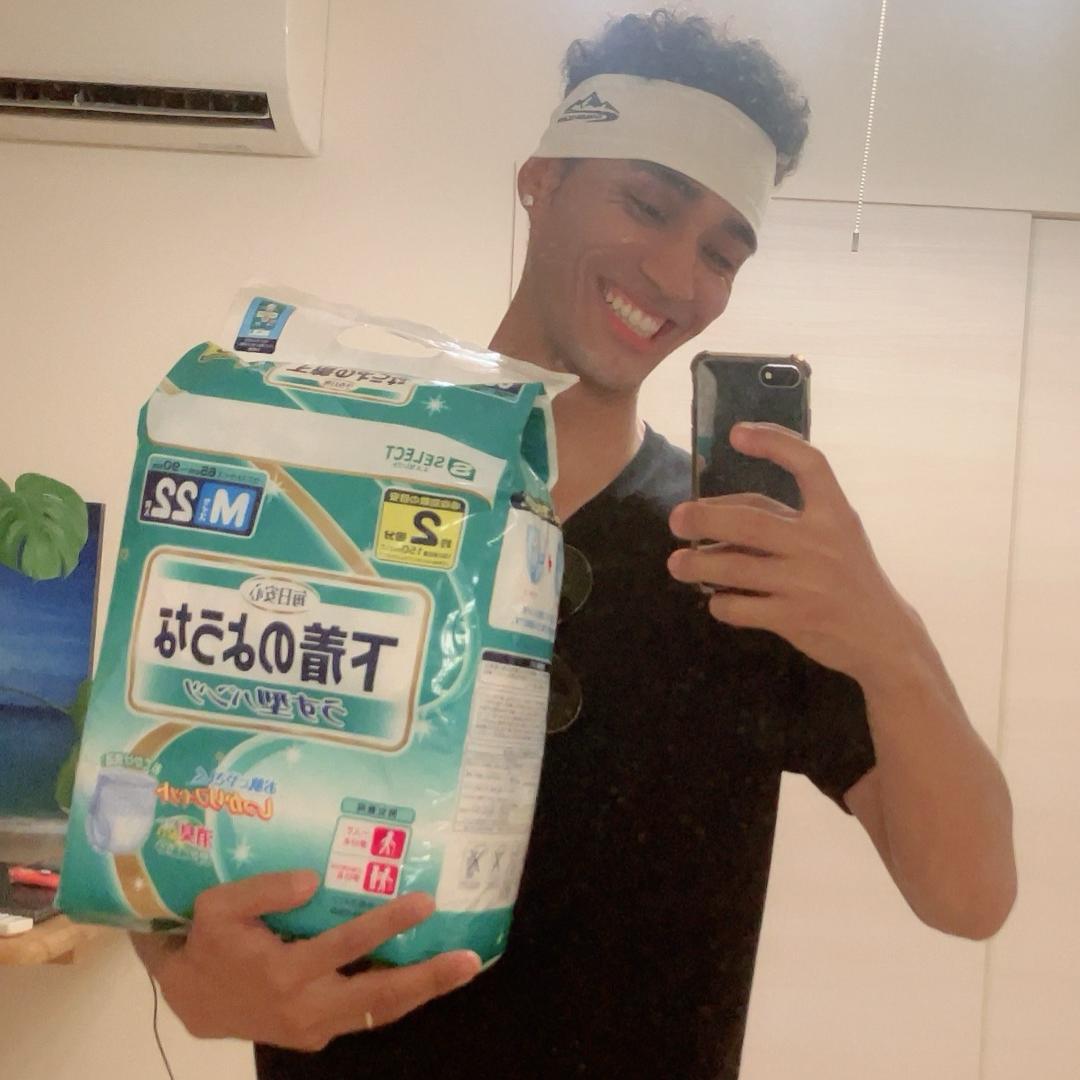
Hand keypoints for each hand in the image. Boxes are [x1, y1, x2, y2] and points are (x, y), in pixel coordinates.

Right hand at [130, 870, 480, 1050]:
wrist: (189, 999)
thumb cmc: (208, 941)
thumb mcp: (219, 904)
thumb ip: (264, 888)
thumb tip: (313, 878)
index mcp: (281, 972)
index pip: (344, 947)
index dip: (386, 924)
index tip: (424, 902)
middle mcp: (304, 1007)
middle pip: (377, 997)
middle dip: (427, 979)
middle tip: (469, 960)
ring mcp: (313, 1027)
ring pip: (377, 1013)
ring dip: (422, 993)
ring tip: (462, 969)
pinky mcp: (317, 1033)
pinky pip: (364, 1015)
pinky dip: (397, 998)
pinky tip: (425, 975)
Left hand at [668, 422, 922, 682]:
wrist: (883, 638)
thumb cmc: (848, 578)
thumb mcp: (834, 538)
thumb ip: (786, 521)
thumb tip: (715, 514)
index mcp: (836, 515)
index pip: (810, 465)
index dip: (774, 443)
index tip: (737, 433)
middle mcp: (821, 544)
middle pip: (750, 521)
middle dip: (705, 517)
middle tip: (677, 518)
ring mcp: (807, 583)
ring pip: (735, 568)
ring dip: (698, 563)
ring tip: (677, 563)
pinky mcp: (794, 619)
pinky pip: (740, 608)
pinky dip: (721, 603)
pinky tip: (717, 600)